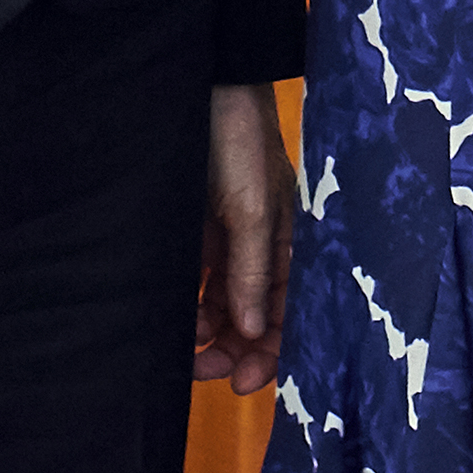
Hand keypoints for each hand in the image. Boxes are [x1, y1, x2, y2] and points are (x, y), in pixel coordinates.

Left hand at [192, 83, 293, 392]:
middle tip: (205, 373)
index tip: (244, 383)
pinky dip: (193, 310)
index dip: (274, 352)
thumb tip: (255, 332)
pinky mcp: (201, 235)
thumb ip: (253, 270)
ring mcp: (231, 242)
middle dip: (236, 351)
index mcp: (290, 243)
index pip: (291, 311)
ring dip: (211, 336)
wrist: (206, 89)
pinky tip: (180, 324)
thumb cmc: (240, 142)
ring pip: (226, 308)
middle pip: (257, 317)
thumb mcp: (253, 208)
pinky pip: (201, 287)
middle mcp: (263, 248)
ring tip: (188, 351)